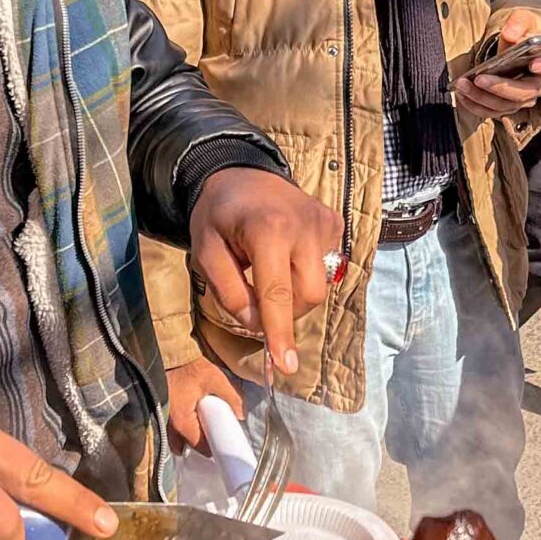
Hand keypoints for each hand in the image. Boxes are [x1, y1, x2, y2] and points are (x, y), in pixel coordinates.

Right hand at [164, 356, 245, 452]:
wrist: (167, 351)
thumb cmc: (189, 366)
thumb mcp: (216, 379)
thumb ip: (231, 398)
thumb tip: (241, 414)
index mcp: (182, 421)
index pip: (199, 446)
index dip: (213, 448)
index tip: (222, 444)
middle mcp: (168, 423)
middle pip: (185, 444)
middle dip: (198, 443)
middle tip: (213, 436)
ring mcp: (162, 416)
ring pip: (174, 437)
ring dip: (186, 437)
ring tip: (201, 429)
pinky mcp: (159, 407)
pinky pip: (168, 426)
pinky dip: (177, 428)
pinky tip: (188, 419)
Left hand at [189, 166, 341, 377]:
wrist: (239, 172)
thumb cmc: (218, 215)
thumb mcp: (206, 252)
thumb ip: (228, 291)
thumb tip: (256, 322)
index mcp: (268, 230)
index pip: (277, 294)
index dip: (280, 333)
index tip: (285, 366)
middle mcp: (305, 225)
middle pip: (308, 296)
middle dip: (285, 312)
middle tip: (257, 301)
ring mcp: (324, 223)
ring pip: (320, 285)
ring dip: (295, 293)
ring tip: (271, 272)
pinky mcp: (334, 223)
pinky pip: (327, 265)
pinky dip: (305, 272)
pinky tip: (287, 254)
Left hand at [454, 7, 540, 122]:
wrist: (515, 42)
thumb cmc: (524, 30)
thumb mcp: (523, 19)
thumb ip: (518, 22)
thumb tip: (510, 35)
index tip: (533, 64)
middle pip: (525, 93)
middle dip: (500, 87)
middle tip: (479, 78)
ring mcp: (525, 97)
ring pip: (506, 105)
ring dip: (482, 97)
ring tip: (462, 84)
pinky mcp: (508, 105)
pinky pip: (492, 112)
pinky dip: (475, 105)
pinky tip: (461, 94)